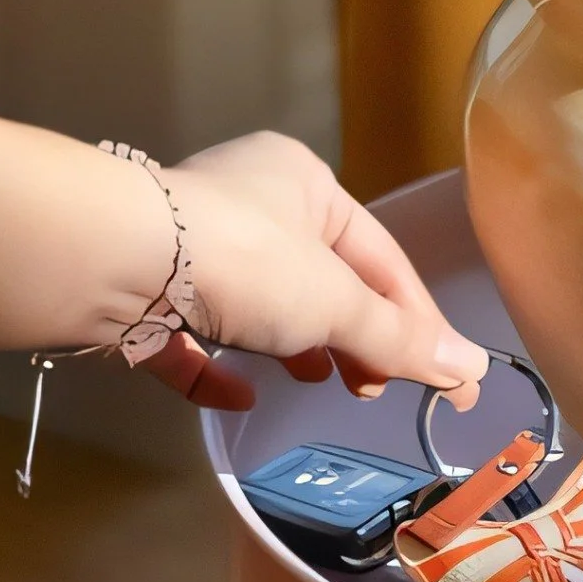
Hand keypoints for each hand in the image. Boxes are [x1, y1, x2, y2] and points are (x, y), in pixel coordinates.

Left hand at [144, 132, 489, 413]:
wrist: (113, 260)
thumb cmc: (242, 262)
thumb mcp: (334, 302)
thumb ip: (398, 339)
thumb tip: (469, 369)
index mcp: (305, 183)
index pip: (378, 257)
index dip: (416, 323)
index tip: (446, 382)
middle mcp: (250, 203)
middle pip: (321, 279)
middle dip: (355, 335)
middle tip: (375, 389)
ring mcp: (193, 247)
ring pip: (259, 303)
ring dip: (295, 345)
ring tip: (321, 383)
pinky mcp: (147, 292)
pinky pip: (193, 335)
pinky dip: (220, 367)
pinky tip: (239, 398)